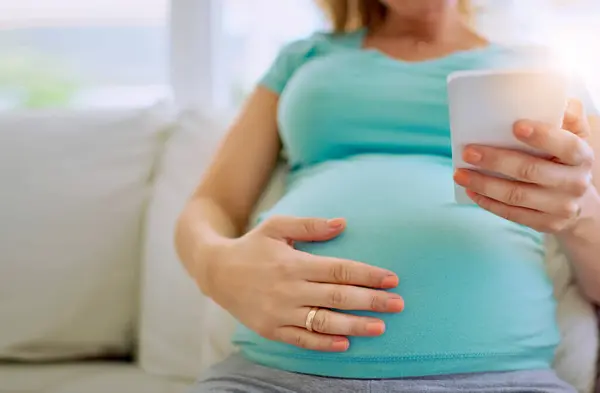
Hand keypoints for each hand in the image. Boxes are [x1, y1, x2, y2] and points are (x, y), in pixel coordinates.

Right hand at [203, 216, 402, 351]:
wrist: (216, 272)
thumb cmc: (251, 246)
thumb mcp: (276, 227)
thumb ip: (310, 226)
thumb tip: (343, 223)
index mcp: (293, 263)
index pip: (338, 270)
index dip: (367, 275)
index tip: (392, 279)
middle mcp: (289, 289)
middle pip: (337, 296)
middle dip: (371, 301)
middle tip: (398, 304)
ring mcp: (279, 312)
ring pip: (323, 322)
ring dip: (354, 325)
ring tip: (380, 326)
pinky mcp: (270, 329)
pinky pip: (300, 340)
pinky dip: (323, 344)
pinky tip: (345, 344)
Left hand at [453, 99, 595, 233]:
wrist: (582, 205)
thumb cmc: (568, 162)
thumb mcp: (576, 138)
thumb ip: (568, 117)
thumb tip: (556, 101)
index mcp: (582, 157)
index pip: (566, 146)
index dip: (542, 136)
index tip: (515, 126)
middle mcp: (574, 183)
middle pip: (530, 171)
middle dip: (496, 160)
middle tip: (469, 151)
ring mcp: (560, 207)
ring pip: (516, 196)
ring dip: (483, 184)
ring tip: (459, 173)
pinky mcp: (545, 224)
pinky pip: (511, 214)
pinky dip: (487, 202)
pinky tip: (470, 191)